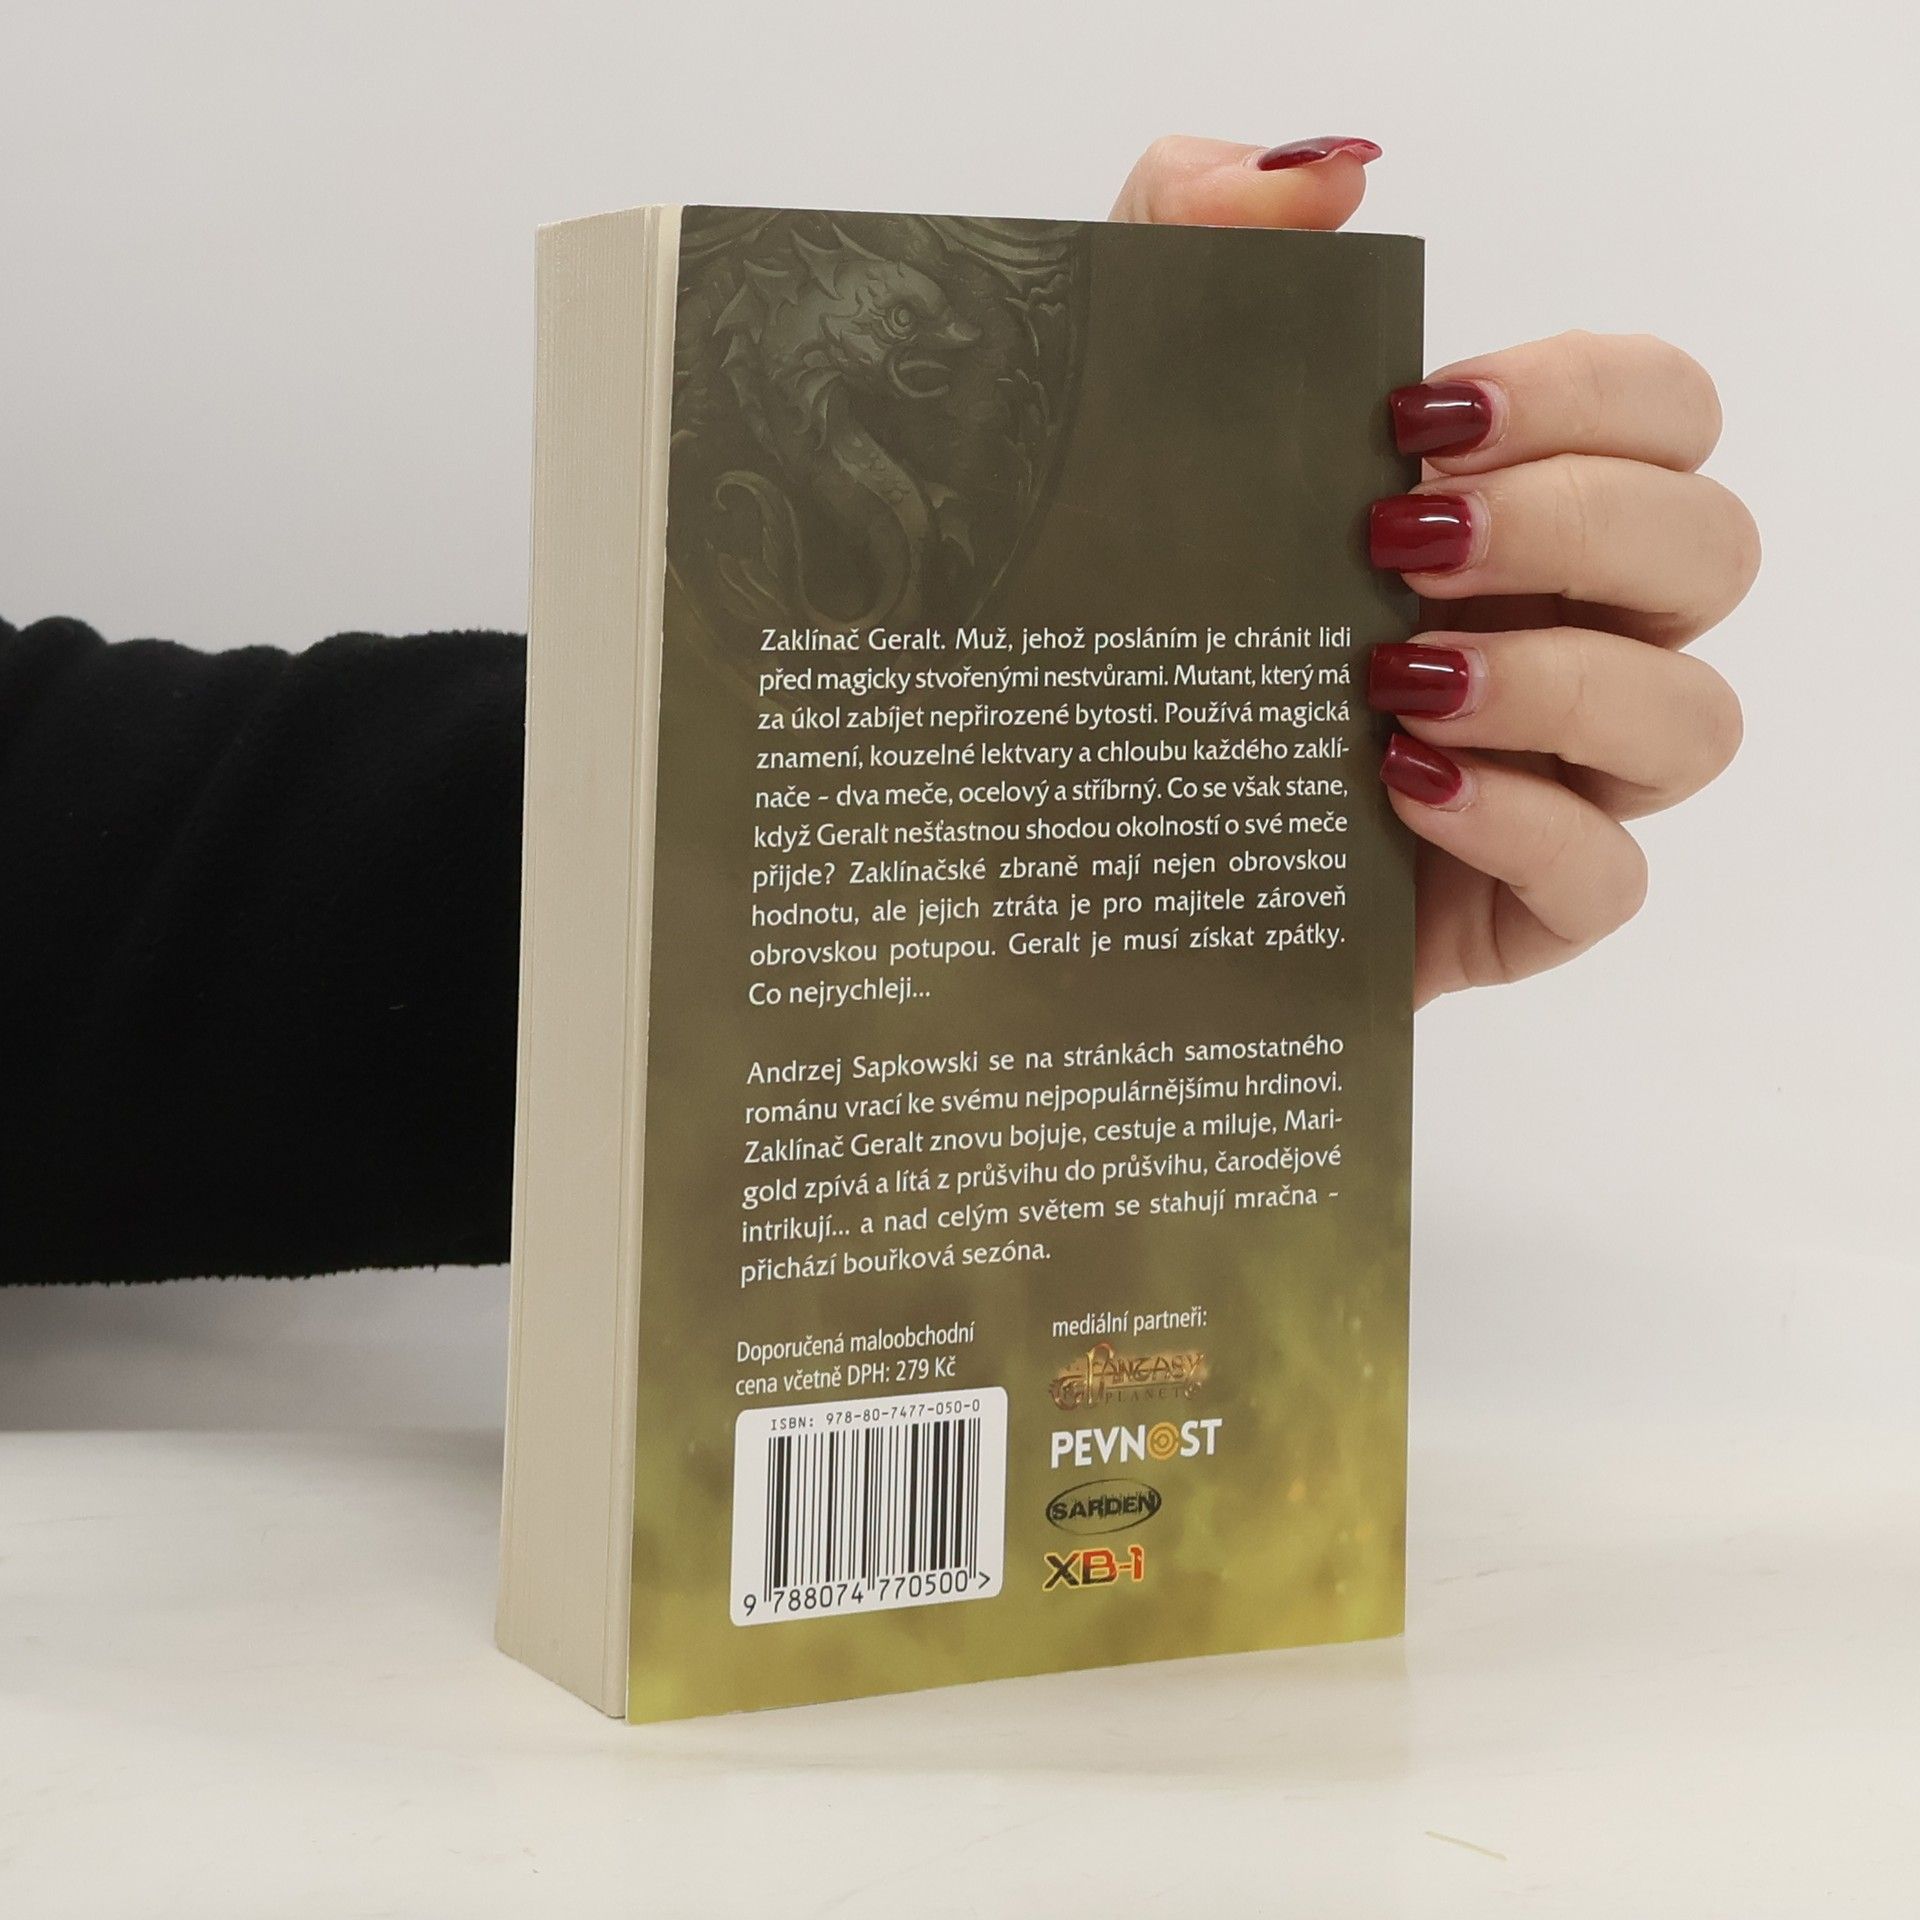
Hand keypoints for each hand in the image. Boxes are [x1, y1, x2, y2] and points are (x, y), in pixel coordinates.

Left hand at [1112, 137, 1758, 1005]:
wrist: (1047, 815)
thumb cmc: (1114, 611)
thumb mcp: (1111, 411)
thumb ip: (1190, 238)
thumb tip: (1318, 176)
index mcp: (1508, 506)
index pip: (1661, 409)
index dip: (1585, 396)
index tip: (1419, 419)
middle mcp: (1561, 628)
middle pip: (1710, 547)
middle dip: (1575, 526)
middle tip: (1399, 545)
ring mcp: (1555, 777)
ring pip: (1695, 718)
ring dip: (1563, 681)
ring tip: (1396, 680)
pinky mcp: (1515, 907)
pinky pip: (1609, 877)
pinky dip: (1525, 825)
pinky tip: (1400, 792)